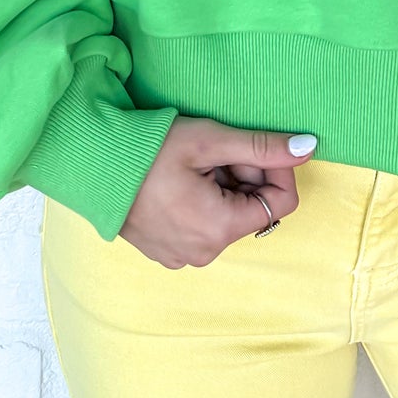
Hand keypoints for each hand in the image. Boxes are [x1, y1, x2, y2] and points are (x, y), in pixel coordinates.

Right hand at [119, 116, 317, 267]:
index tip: (251, 146)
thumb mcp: (210, 140)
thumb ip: (262, 146)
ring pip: (229, 216)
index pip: (281, 202)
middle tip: (216, 149)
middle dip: (245, 175)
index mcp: (220, 230)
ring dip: (223, 185)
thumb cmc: (147, 151)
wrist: (88, 166)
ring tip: (193, 164)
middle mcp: (205, 253)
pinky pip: (203, 226)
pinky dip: (203, 200)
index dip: (276, 169)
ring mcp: (183, 257)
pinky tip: (179, 180)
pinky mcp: (166, 252)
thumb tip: (308, 148)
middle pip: (253, 209)